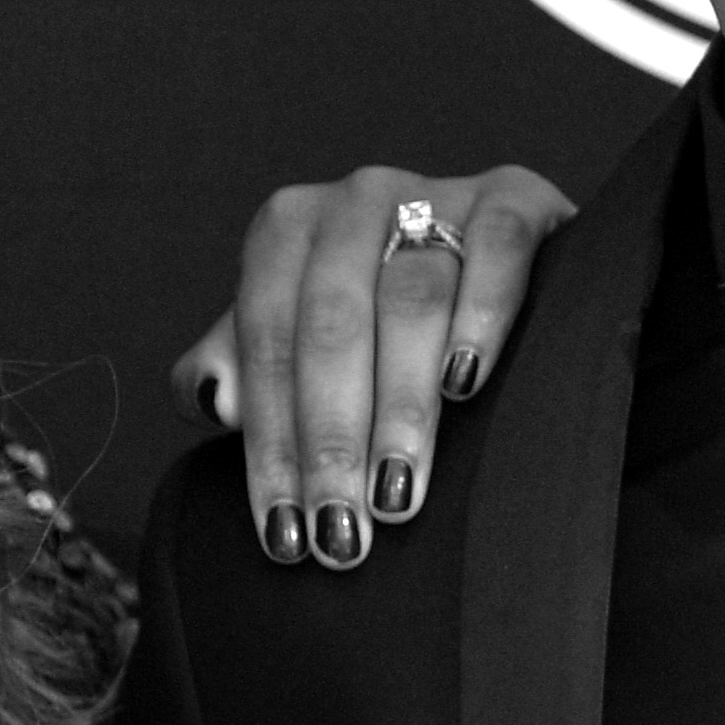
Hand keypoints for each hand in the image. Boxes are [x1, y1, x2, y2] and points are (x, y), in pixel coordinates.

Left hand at [174, 165, 575, 569]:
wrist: (489, 261)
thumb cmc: (378, 320)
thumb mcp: (299, 339)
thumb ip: (245, 369)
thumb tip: (208, 400)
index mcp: (286, 229)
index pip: (267, 343)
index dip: (272, 445)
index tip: (285, 534)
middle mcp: (353, 200)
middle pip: (332, 326)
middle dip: (333, 442)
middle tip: (342, 535)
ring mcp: (434, 189)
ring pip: (411, 299)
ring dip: (401, 408)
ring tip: (397, 494)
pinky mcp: (515, 195)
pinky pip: (494, 248)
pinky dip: (480, 316)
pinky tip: (464, 385)